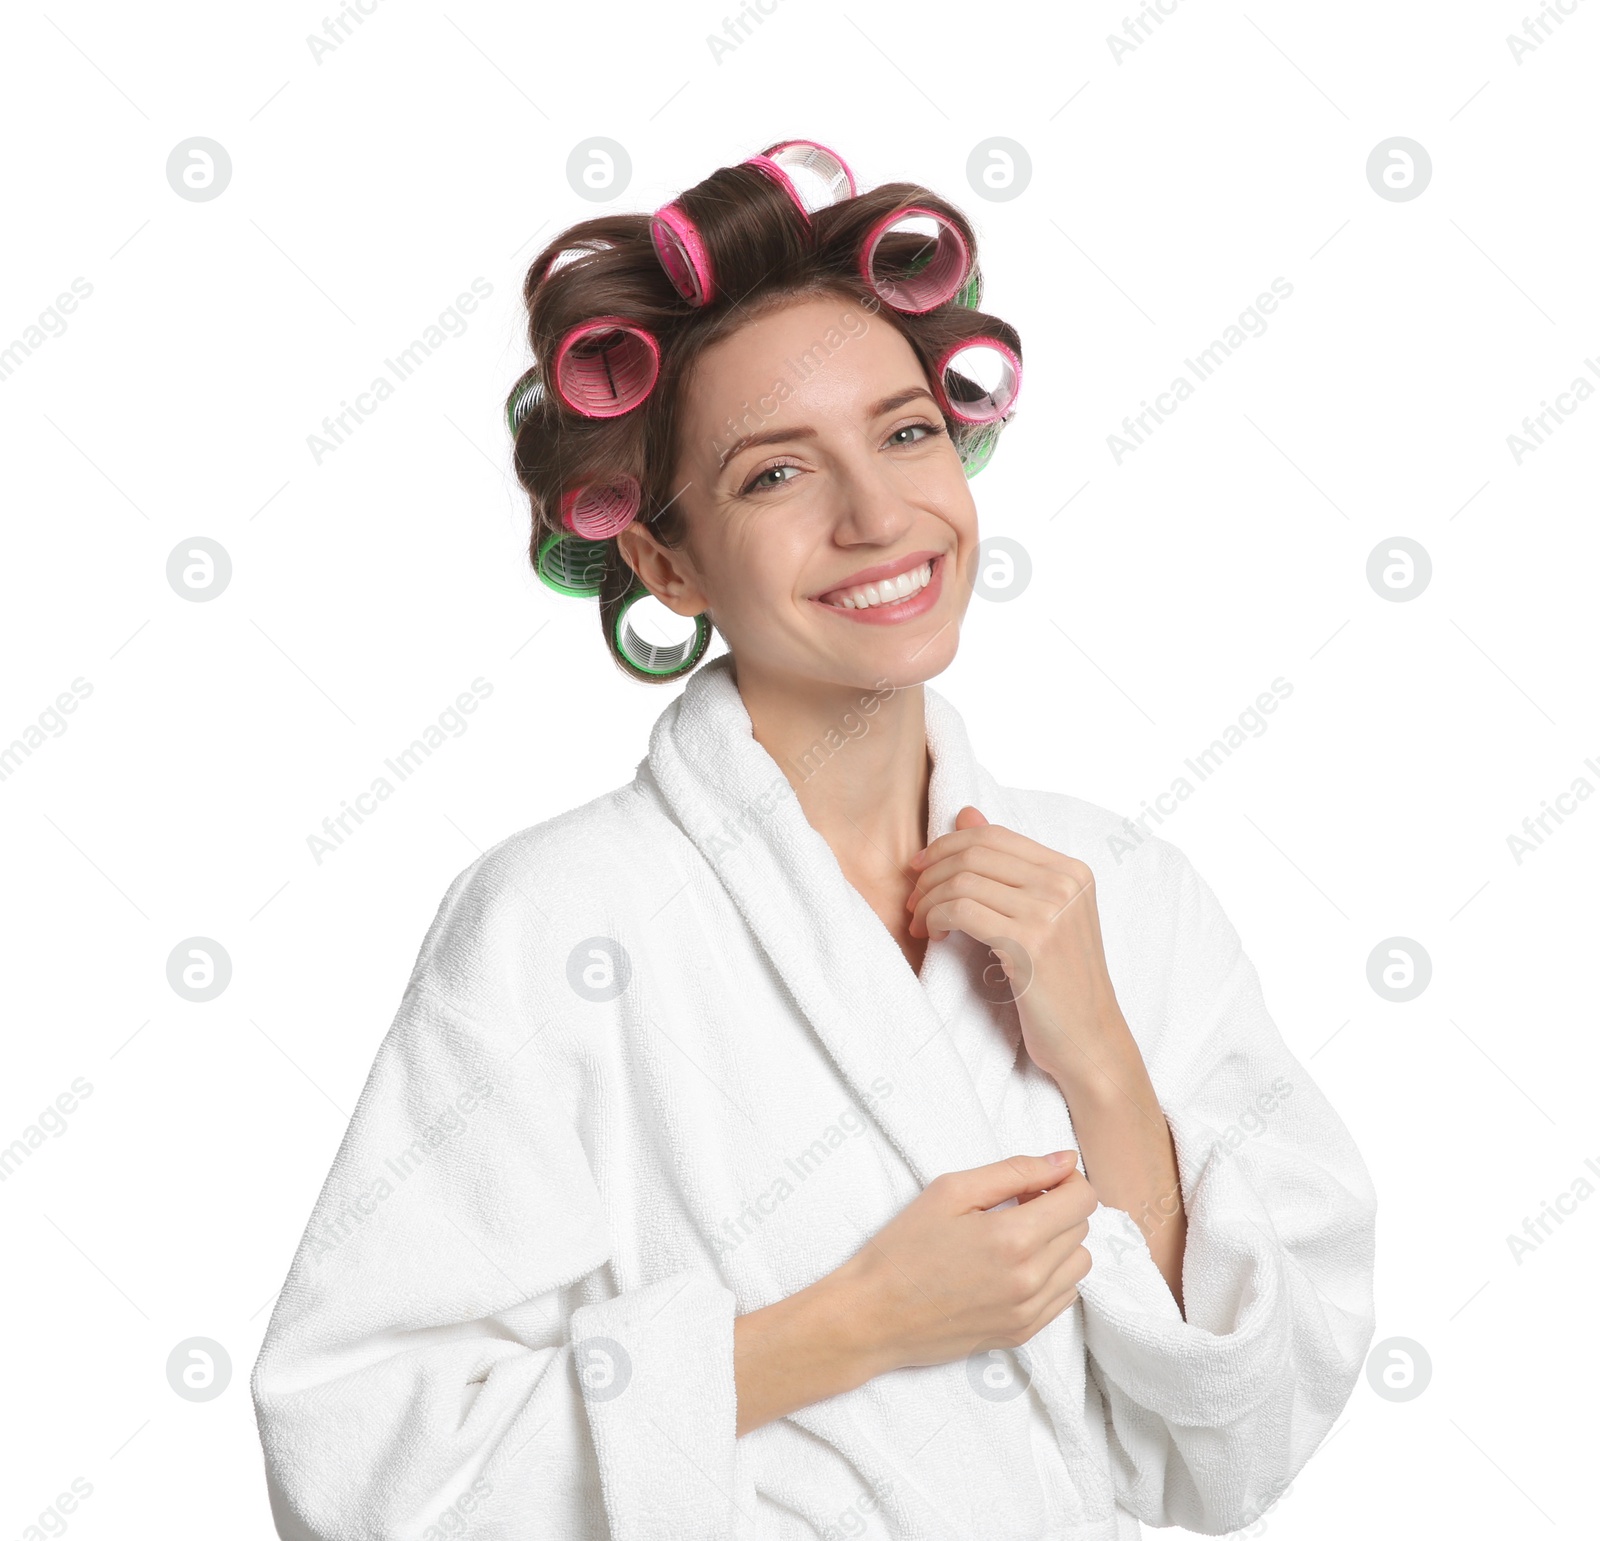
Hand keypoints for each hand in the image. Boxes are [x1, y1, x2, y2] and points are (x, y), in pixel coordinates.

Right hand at [837, 1151, 1096, 1374]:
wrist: (873, 1316)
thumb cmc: (903, 1248)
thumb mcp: (951, 1191)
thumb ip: (1015, 1170)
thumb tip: (1064, 1160)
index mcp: (1014, 1238)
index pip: (1083, 1200)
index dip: (1066, 1181)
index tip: (1036, 1181)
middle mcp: (1031, 1279)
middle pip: (1082, 1229)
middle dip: (1058, 1207)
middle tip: (1016, 1203)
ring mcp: (1029, 1312)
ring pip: (1079, 1265)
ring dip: (1059, 1243)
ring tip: (1016, 1236)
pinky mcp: (1023, 1334)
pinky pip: (1065, 1297)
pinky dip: (1052, 1275)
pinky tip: (1014, 1266)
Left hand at [907, 805, 1123, 1081]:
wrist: (1090, 1040)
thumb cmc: (1059, 983)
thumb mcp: (1040, 917)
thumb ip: (1006, 866)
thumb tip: (965, 813)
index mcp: (1072, 871)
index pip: (993, 836)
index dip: (947, 846)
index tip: (920, 871)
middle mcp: (1065, 883)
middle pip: (974, 852)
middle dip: (931, 873)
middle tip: (913, 903)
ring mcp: (1051, 911)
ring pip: (963, 880)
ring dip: (928, 901)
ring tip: (921, 924)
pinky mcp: (1031, 942)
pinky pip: (962, 910)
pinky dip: (936, 918)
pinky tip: (934, 936)